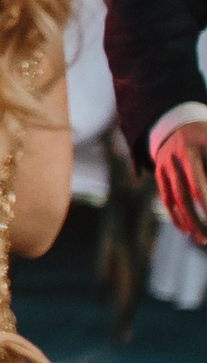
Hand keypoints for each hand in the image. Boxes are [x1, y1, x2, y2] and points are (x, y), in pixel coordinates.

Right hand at [153, 121, 206, 246]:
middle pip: (194, 189)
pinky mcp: (159, 171)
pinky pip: (166, 197)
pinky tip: (186, 229)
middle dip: (203, 213)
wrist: (176, 124)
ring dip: (191, 220)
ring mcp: (168, 163)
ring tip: (202, 238)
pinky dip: (175, 215)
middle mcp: (183, 153)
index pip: (205, 178)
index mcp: (201, 145)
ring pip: (178, 197)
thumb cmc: (205, 139)